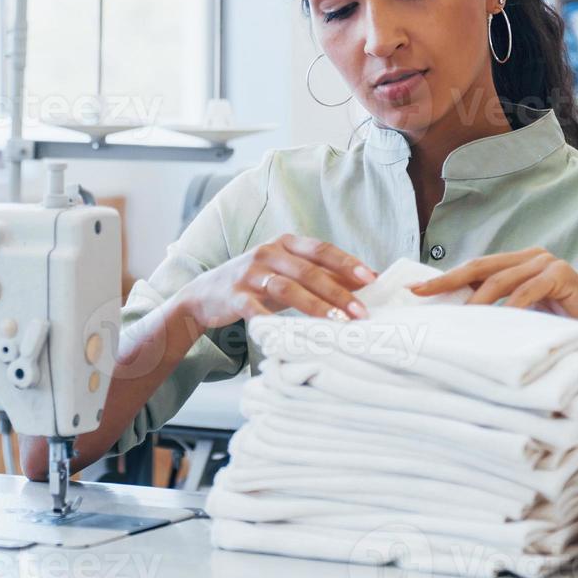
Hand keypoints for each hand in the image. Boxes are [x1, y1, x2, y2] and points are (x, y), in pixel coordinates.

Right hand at [172, 234, 376, 331]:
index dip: (347, 263)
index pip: (322, 250)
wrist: (205, 295)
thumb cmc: (256, 284)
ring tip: (337, 323)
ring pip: (287, 288)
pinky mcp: (234, 295)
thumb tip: (365, 282)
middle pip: (309, 271)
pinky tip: (288, 333)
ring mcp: (249, 273)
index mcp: (285, 244)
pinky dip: (272, 320)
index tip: (372, 278)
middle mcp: (268, 253)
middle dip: (338, 292)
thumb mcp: (287, 274)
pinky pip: (256, 308)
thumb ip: (321, 275)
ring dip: (315, 307)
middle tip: (361, 312)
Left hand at [407, 247, 577, 387]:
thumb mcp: (523, 314)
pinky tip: (499, 320)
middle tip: (422, 293)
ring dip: (478, 301)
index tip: (416, 290)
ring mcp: (547, 262)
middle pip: (481, 268)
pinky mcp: (562, 274)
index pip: (475, 269)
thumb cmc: (563, 327)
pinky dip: (512, 305)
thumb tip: (455, 317)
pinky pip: (528, 290)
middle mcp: (531, 256)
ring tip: (458, 319)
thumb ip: (498, 307)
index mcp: (519, 262)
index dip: (445, 279)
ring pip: (501, 280)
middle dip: (449, 282)